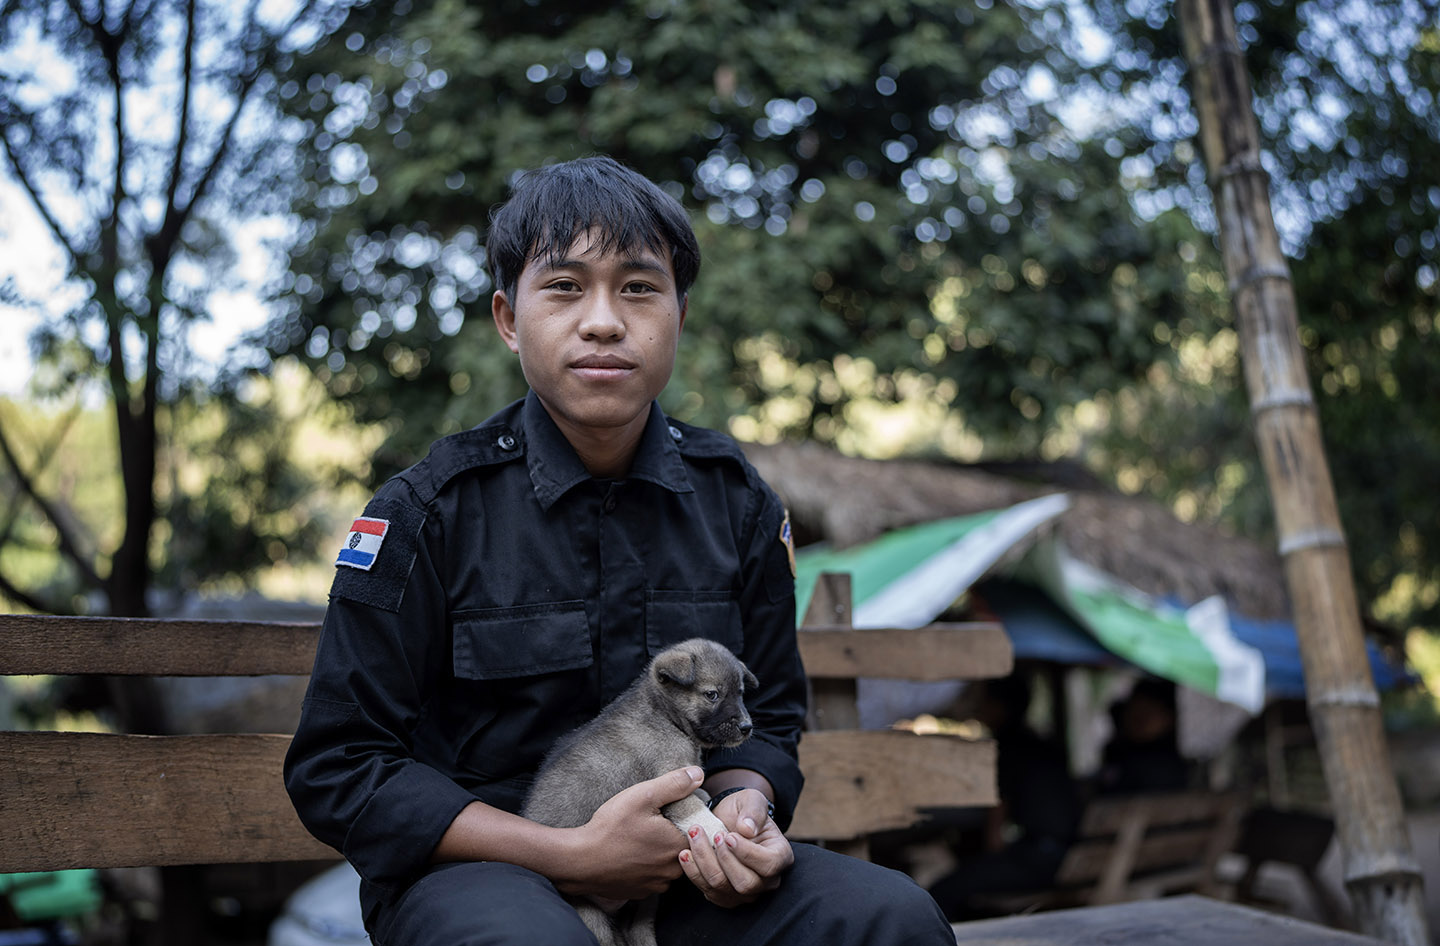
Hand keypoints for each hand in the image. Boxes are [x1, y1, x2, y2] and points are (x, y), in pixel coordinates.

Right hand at [560, 766, 700, 899]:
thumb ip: (674, 784)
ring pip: (667, 865)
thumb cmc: (611, 828)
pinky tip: (630, 855)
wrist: (580, 860)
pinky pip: (651, 877)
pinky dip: (644, 867)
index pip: (695, 831)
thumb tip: (697, 774)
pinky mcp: (640, 892)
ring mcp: (656, 885)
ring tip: (639, 839)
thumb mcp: (644, 796)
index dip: (683, 818)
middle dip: (671, 836)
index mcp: (678, 846)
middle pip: (682, 848)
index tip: (667, 813)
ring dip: (658, 853)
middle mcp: (672, 871)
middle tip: (650, 823)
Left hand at [679, 788, 793, 906]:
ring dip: (704, 861)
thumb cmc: (743, 811)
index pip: (769, 865)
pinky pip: (707, 891)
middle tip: (712, 834)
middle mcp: (766, 881)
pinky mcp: (724, 896)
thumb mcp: (752, 799)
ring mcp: (745, 893)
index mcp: (780, 856)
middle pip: (745, 883)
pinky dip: (693, 872)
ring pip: (722, 888)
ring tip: (694, 836)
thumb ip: (754, 810)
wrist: (726, 820)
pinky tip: (685, 853)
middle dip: (723, 858)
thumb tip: (747, 829)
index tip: (728, 835)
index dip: (746, 853)